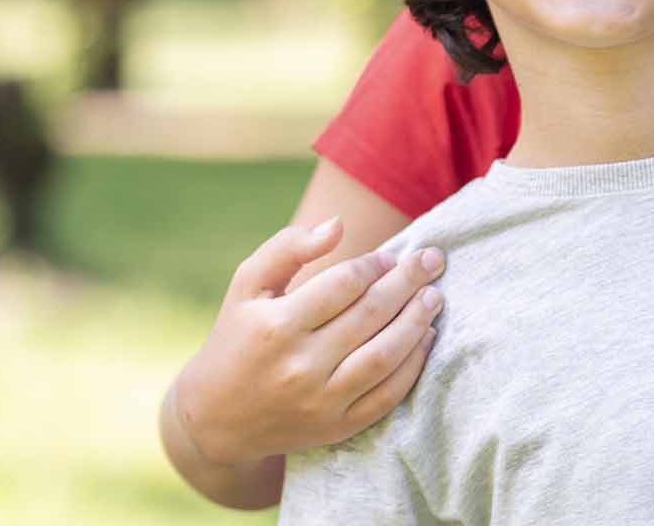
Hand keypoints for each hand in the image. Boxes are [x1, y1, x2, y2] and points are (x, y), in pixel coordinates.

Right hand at [173, 218, 444, 464]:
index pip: (344, 284)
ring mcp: (320, 401)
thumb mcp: (247, 286)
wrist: (218, 419)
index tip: (390, 256)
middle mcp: (299, 366)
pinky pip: (388, 395)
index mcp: (275, 326)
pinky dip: (413, 365)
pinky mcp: (337, 427)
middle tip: (432, 260)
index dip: (374, 265)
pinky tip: (426, 337)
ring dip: (418, 321)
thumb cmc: (238, 337)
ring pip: (385, 355)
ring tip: (435, 296)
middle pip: (371, 315)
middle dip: (409, 282)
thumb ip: (287, 248)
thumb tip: (336, 225)